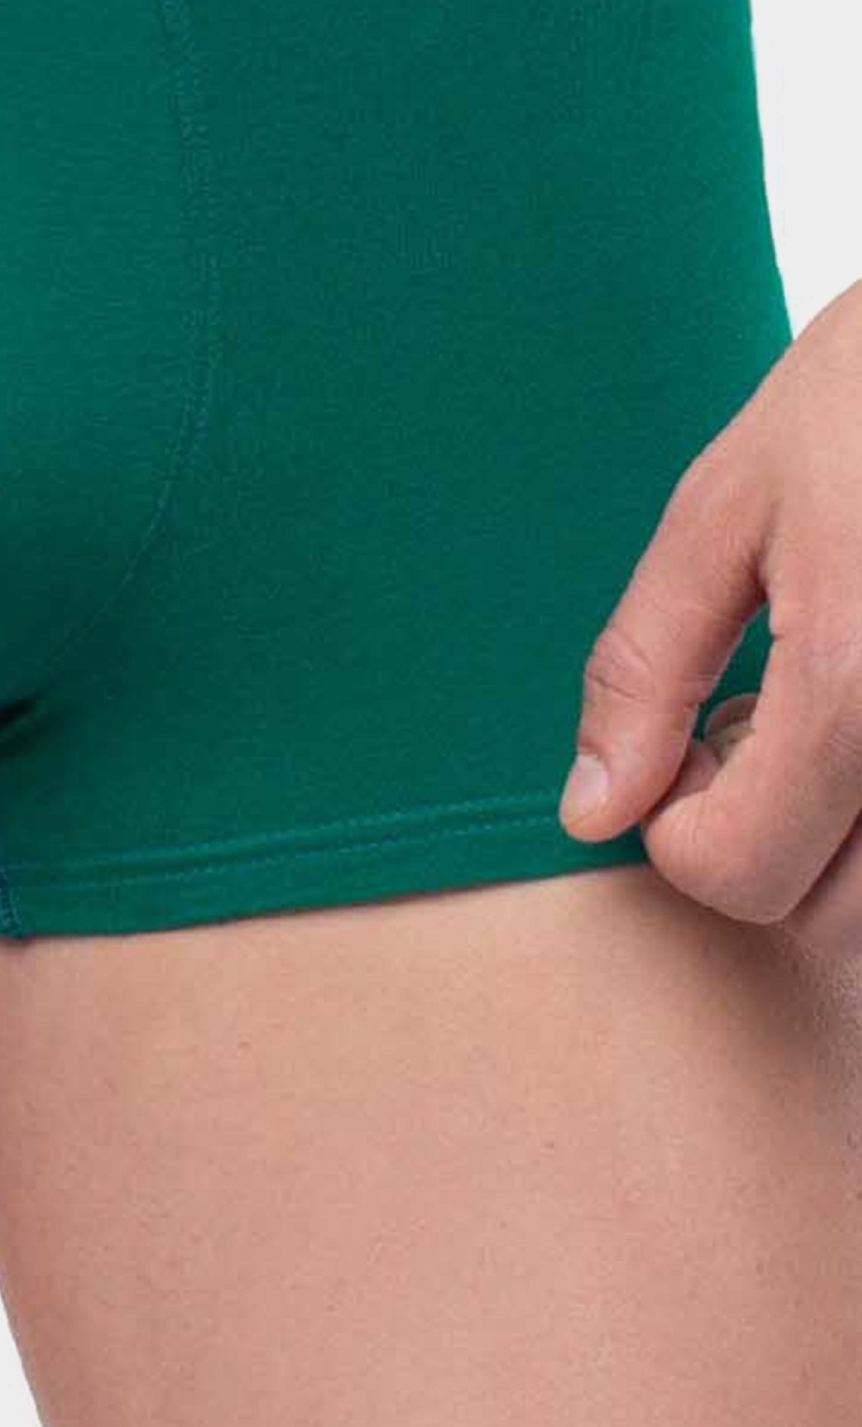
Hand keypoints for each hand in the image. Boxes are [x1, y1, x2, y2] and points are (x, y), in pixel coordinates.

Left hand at [560, 278, 861, 950]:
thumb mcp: (725, 511)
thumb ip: (646, 670)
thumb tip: (590, 807)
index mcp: (857, 690)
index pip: (738, 880)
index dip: (680, 825)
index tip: (694, 733)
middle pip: (831, 916)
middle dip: (771, 839)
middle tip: (766, 715)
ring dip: (840, 833)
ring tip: (835, 696)